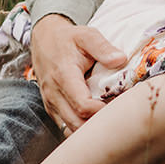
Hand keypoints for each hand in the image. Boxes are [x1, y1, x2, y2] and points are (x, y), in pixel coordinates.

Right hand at [29, 14, 127, 133]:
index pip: (82, 105)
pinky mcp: (51, 108)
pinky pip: (65, 125)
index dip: (101, 111)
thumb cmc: (68, 39)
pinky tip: (95, 119)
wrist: (43, 40)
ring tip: (108, 118)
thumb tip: (120, 60)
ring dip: (89, 128)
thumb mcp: (87, 36)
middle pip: (76, 122)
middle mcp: (53, 94)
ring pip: (69, 128)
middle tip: (117, 116)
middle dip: (97, 124)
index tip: (118, 106)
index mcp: (64, 76)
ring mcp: (50, 103)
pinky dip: (81, 127)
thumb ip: (103, 47)